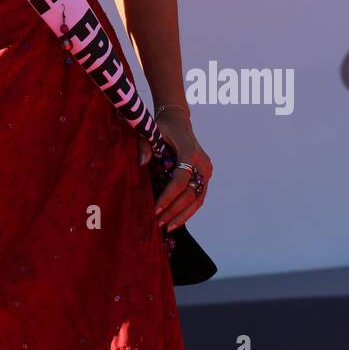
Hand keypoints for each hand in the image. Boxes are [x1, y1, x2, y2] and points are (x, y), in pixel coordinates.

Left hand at [147, 108, 212, 233]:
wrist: (178, 122)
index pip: (181, 179)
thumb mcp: (151, 131)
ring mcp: (207, 171)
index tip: (155, 208)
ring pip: (197, 199)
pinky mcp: (205, 177)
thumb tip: (141, 162)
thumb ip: (144, 145)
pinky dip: (187, 211)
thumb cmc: (162, 127)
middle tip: (158, 222)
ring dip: (182, 215)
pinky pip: (198, 198)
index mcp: (190, 151)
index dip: (168, 195)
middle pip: (190, 192)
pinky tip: (175, 221)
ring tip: (167, 227)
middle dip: (174, 209)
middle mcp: (203, 163)